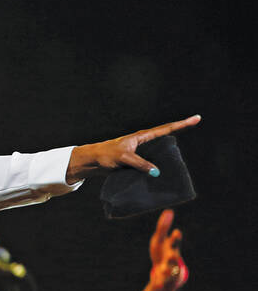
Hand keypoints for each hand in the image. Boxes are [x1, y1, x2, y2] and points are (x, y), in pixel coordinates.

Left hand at [66, 114, 200, 182]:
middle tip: (196, 123)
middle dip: (180, 130)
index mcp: (141, 137)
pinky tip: (168, 171)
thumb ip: (140, 164)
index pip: (165, 129)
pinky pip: (153, 162)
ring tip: (187, 151)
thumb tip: (156, 172)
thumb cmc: (107, 155)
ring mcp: (141, 152)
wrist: (93, 162)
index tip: (196, 118)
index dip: (181, 124)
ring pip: (160, 150)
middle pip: (166, 136)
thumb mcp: (124, 158)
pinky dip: (161, 164)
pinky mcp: (137, 162)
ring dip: (171, 152)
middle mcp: (143, 142)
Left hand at [149, 210, 187, 290]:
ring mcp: (171, 270)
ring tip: (163, 270)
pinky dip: (162, 284)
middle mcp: (173, 259)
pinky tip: (157, 286)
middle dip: (173, 256)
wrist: (164, 271)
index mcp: (171, 248)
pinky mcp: (167, 280)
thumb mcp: (160, 239)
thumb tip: (169, 211)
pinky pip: (165, 283)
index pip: (175, 242)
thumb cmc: (162, 251)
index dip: (176, 238)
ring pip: (171, 271)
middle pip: (174, 257)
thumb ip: (163, 227)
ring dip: (167, 271)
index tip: (176, 232)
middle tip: (172, 255)